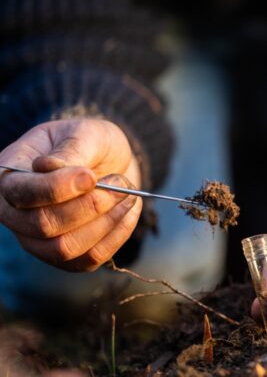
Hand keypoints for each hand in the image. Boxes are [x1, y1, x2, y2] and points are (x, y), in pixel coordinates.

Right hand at [0, 119, 142, 271]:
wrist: (110, 162)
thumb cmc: (91, 143)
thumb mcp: (84, 133)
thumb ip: (71, 149)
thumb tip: (50, 167)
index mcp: (8, 175)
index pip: (19, 192)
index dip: (56, 188)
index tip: (90, 176)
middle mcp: (14, 212)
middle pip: (43, 225)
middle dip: (90, 205)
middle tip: (119, 182)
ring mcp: (36, 239)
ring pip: (65, 248)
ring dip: (105, 222)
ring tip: (127, 194)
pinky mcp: (65, 256)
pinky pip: (88, 259)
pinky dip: (116, 235)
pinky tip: (128, 210)